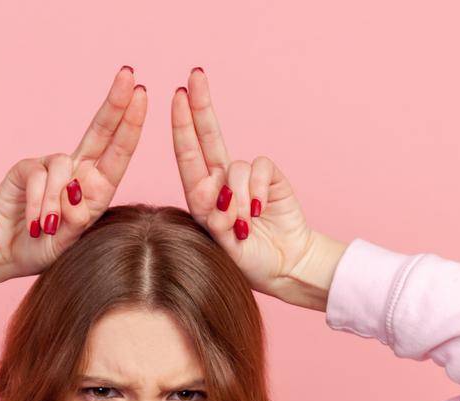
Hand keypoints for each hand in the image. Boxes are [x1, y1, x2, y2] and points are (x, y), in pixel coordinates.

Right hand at [0, 67, 146, 287]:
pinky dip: (38, 204)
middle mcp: (79, 172)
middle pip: (100, 132)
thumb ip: (76, 221)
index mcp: (98, 189)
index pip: (119, 152)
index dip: (131, 124)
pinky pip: (39, 177)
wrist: (4, 252)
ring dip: (54, 201)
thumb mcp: (67, 242)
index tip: (142, 95)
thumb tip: (75, 193)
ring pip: (64, 167)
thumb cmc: (41, 248)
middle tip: (129, 75)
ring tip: (45, 228)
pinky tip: (34, 224)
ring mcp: (53, 168)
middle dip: (115, 103)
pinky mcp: (28, 168)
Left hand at [170, 68, 348, 310]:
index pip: (187, 154)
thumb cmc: (245, 259)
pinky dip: (256, 189)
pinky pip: (258, 167)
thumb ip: (216, 218)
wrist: (282, 266)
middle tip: (195, 76)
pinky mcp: (269, 176)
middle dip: (201, 105)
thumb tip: (219, 193)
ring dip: (237, 196)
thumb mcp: (220, 243)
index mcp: (200, 195)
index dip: (181, 125)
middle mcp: (220, 181)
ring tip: (244, 223)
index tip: (176, 96)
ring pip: (233, 166)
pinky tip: (260, 209)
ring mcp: (245, 177)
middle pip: (208, 136)